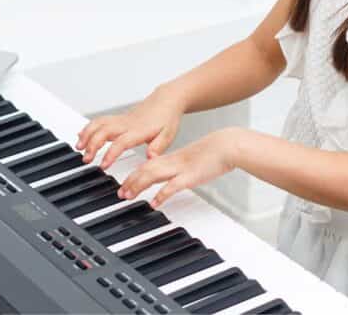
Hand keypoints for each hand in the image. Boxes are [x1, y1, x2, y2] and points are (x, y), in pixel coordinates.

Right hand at [75, 87, 185, 169]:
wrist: (166, 100)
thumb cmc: (166, 118)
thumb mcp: (168, 135)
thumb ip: (158, 147)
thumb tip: (150, 157)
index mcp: (138, 130)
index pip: (121, 142)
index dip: (110, 154)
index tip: (103, 165)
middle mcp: (126, 124)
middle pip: (104, 131)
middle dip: (92, 145)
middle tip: (86, 159)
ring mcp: (120, 120)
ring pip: (98, 124)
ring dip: (87, 135)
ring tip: (79, 148)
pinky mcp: (117, 118)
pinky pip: (99, 121)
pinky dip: (88, 127)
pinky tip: (82, 135)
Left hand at [117, 128, 241, 208]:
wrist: (227, 145)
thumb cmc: (213, 153)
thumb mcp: (192, 159)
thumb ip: (181, 167)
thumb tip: (173, 177)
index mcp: (173, 158)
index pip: (147, 165)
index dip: (133, 174)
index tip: (124, 184)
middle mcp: (173, 162)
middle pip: (145, 170)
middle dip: (130, 182)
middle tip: (120, 194)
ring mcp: (181, 168)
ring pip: (153, 175)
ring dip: (138, 185)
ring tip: (128, 196)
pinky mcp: (191, 176)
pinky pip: (173, 186)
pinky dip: (162, 194)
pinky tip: (155, 203)